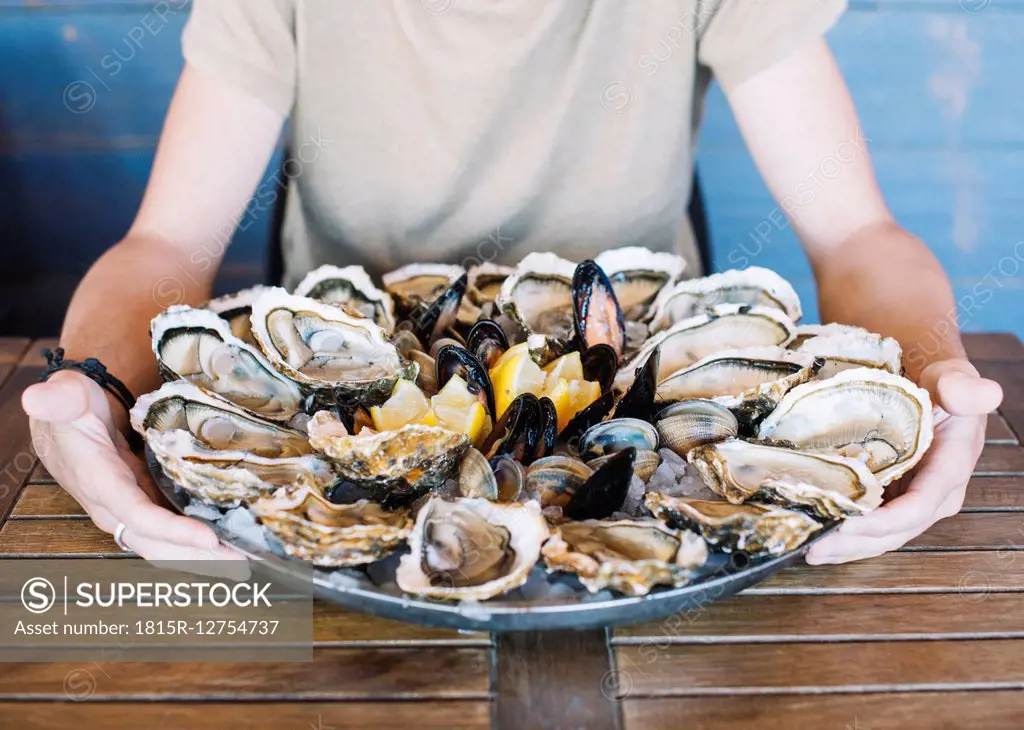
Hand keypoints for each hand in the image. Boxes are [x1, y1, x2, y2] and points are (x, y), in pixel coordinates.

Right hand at [22, 371, 245, 567]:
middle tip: (244, 563)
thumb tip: (38, 397)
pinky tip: (229, 537)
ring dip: (202, 555)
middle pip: (157, 543)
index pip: (137, 515)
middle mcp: (114, 505)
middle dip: (198, 557)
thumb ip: (59, 400)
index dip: (172, 531)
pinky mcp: (145, 502)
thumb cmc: (70, 407)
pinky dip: (197, 538)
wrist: (64, 419)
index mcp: (100, 483)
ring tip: (245, 559)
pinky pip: (171, 529)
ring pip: (166, 543)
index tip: (209, 539)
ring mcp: (131, 507)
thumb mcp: (67, 398)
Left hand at [806, 359, 1002, 563]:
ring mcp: (910, 499)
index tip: (849, 525)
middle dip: (855, 543)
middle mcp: (933, 494)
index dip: (885, 520)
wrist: (930, 386)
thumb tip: (983, 393)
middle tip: (815, 547)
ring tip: (809, 551)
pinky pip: (868, 525)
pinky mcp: (890, 498)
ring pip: (880, 536)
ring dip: (845, 547)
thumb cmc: (940, 383)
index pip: (919, 505)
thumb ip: (961, 386)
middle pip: (895, 530)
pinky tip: (814, 537)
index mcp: (950, 469)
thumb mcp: (952, 378)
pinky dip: (843, 535)